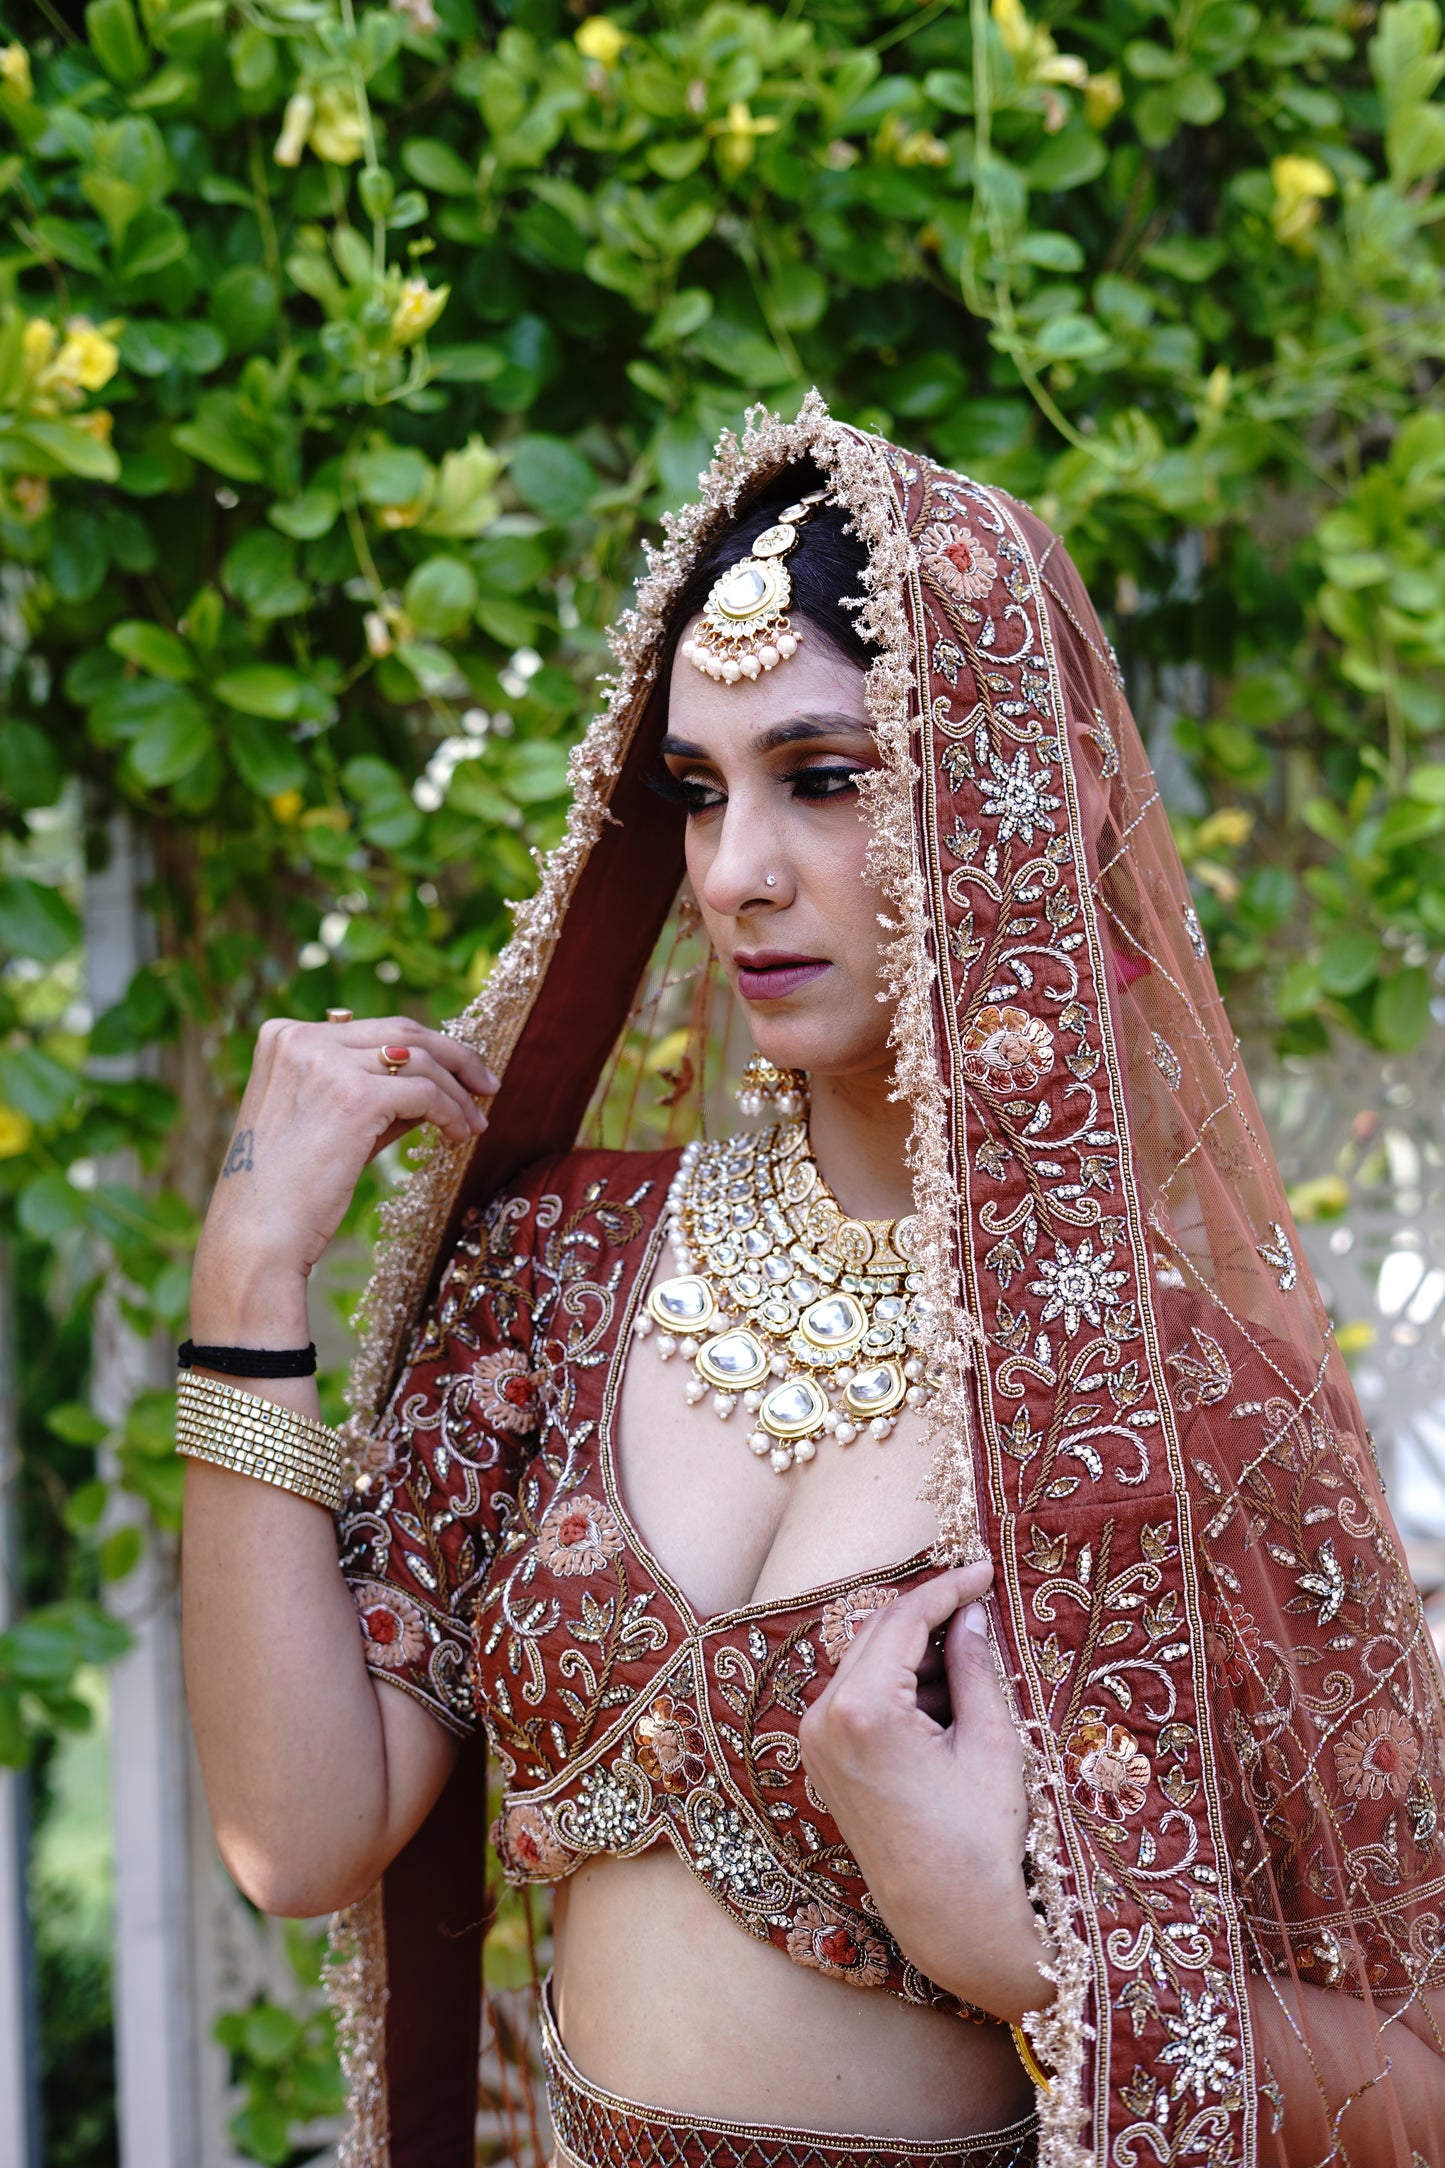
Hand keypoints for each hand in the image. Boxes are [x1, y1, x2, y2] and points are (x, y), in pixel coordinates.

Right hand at [190, 1016, 496, 1342]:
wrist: (256, 1238)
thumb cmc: (287, 1191)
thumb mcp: (325, 1122)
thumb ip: (371, 1092)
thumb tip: (435, 1081)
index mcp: (284, 1035)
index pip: (374, 1029)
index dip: (423, 1048)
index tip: (456, 1072)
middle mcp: (301, 1038)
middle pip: (403, 1030)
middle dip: (455, 1056)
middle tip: (487, 1085)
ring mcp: (325, 1063)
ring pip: (421, 1059)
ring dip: (459, 1092)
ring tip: (476, 1125)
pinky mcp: (354, 1097)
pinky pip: (425, 1092)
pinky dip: (452, 1112)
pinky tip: (459, 1136)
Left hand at [798, 1560, 1053, 2021]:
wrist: (949, 1921)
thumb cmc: (979, 1838)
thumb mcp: (989, 1742)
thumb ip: (973, 1666)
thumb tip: (971, 1613)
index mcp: (863, 1709)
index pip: (904, 1618)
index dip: (949, 1588)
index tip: (985, 1569)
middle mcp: (824, 1717)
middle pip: (879, 1634)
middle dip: (930, 1616)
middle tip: (982, 1603)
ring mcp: (816, 1741)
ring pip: (868, 1663)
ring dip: (916, 1652)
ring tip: (974, 1664)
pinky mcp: (823, 1760)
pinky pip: (859, 1697)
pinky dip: (898, 1685)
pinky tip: (945, 1698)